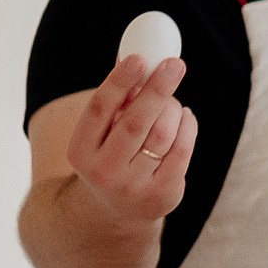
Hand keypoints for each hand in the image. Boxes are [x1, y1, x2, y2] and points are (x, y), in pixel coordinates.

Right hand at [65, 54, 195, 225]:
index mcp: (80, 151)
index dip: (119, 82)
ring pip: (163, 134)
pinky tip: (184, 116)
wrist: (116, 212)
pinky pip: (183, 149)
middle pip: (135, 123)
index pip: (99, 110)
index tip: (138, 58)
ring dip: (173, 107)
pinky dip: (187, 125)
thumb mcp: (102, 132)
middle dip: (157, 89)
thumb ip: (117, 99)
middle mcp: (104, 172)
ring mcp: (135, 186)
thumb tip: (136, 55)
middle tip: (175, 64)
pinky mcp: (164, 193)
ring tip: (173, 99)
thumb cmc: (111, 155)